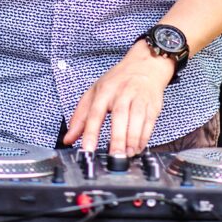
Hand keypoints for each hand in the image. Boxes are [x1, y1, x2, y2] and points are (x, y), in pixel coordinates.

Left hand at [63, 40, 173, 155]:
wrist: (145, 65)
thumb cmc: (118, 81)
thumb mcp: (95, 92)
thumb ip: (80, 116)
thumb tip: (68, 138)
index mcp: (104, 91)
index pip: (95, 112)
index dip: (90, 132)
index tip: (87, 149)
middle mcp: (122, 93)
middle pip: (119, 116)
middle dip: (117, 139)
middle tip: (114, 157)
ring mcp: (138, 98)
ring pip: (136, 119)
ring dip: (132, 140)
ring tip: (127, 155)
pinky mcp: (152, 104)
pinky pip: (149, 122)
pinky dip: (144, 138)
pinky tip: (138, 148)